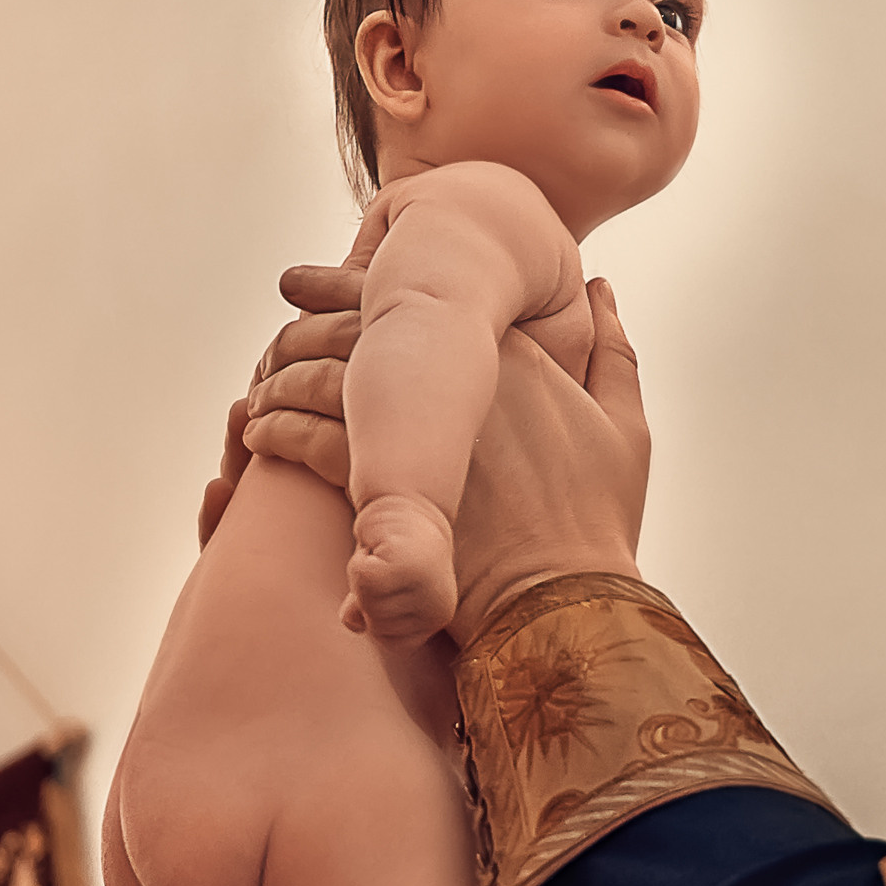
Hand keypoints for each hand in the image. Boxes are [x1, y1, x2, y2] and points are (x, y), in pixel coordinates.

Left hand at [228, 263, 651, 643]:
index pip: (421, 295)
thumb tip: (601, 291)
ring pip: (323, 380)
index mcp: (512, 356)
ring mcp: (416, 428)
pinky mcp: (380, 480)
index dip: (362, 283)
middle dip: (312, 320)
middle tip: (281, 322)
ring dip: (285, 380)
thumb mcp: (624, 426)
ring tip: (264, 389)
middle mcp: (458, 379)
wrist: (565, 602)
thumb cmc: (598, 523)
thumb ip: (613, 350)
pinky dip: (278, 431)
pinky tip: (262, 435)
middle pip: (361, 329)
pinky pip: (308, 437)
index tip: (325, 283)